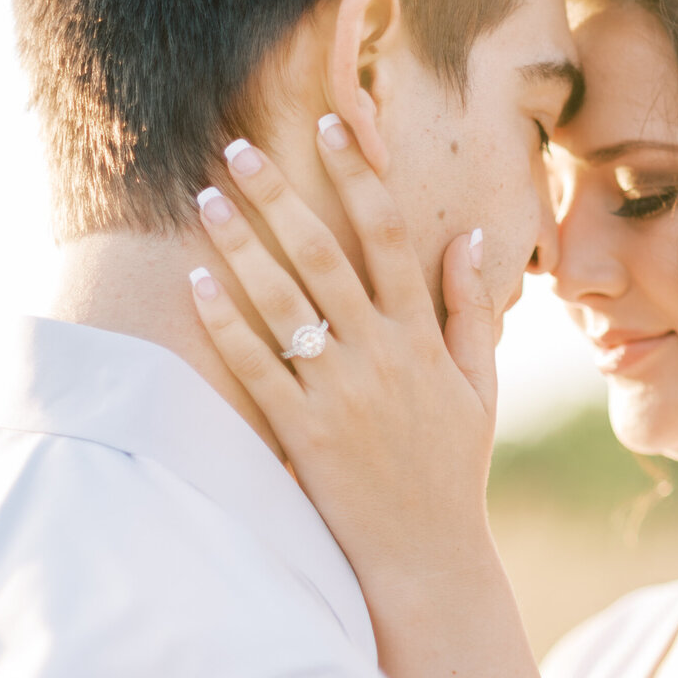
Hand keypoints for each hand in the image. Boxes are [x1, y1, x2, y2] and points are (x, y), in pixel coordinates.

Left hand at [189, 123, 501, 602]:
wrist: (425, 554)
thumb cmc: (451, 471)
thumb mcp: (479, 389)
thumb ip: (472, 312)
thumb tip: (467, 238)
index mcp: (422, 340)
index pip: (390, 235)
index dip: (358, 175)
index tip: (334, 123)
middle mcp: (380, 357)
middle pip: (322, 254)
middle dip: (279, 193)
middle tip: (238, 147)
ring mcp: (339, 394)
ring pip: (282, 302)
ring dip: (240, 244)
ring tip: (205, 199)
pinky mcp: (302, 433)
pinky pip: (256, 367)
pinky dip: (226, 323)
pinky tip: (197, 283)